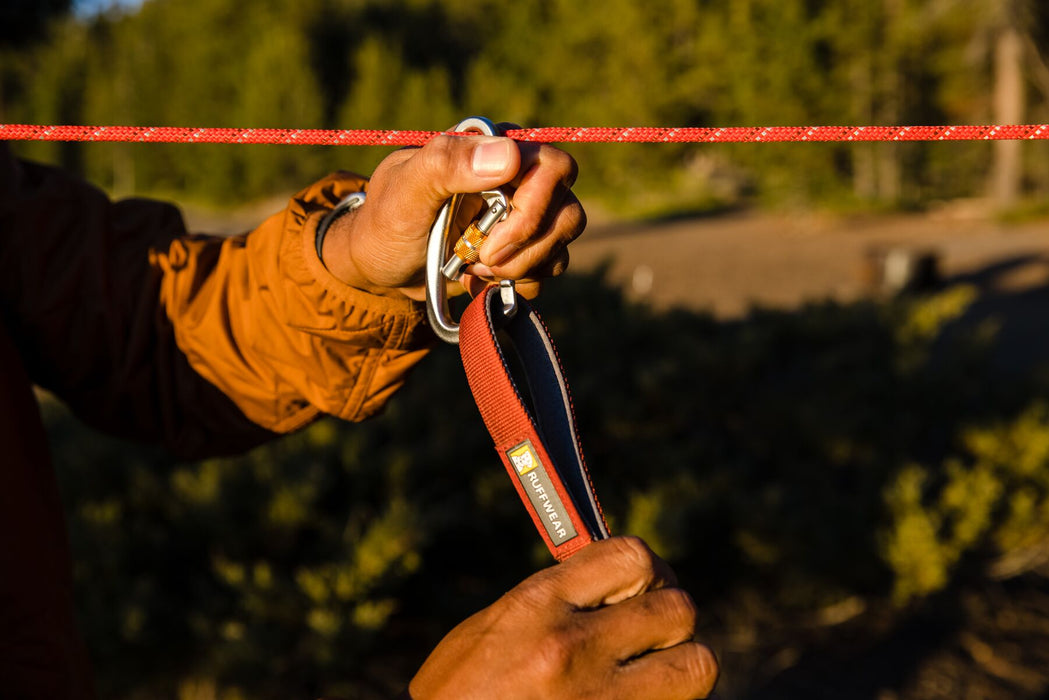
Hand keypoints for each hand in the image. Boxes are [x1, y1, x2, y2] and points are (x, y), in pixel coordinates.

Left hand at [320, 131, 584, 300]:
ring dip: (522, 266)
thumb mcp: (406, 191)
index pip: (553, 168)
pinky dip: (520, 281)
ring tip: (475, 267)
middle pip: (567, 210)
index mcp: (494, 148)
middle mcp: (519, 176)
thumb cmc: (385, 221)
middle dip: (527, 245)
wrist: (378, 265)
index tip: (490, 240)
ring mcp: (525, 213)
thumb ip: (448, 164)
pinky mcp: (525, 247)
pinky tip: (480, 278)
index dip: (532, 209)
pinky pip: (551, 266)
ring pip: (562, 241)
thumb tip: (509, 156)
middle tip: (482, 259)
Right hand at [408, 537, 718, 699]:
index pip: (631, 556)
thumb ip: (549, 603)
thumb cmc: (455, 698)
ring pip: (697, 665)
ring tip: (656, 675)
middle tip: (651, 634)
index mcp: (538, 606)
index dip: (645, 570)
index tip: (638, 587)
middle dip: (669, 618)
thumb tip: (607, 586)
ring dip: (682, 665)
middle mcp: (574, 648)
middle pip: (677, 608)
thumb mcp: (488, 633)